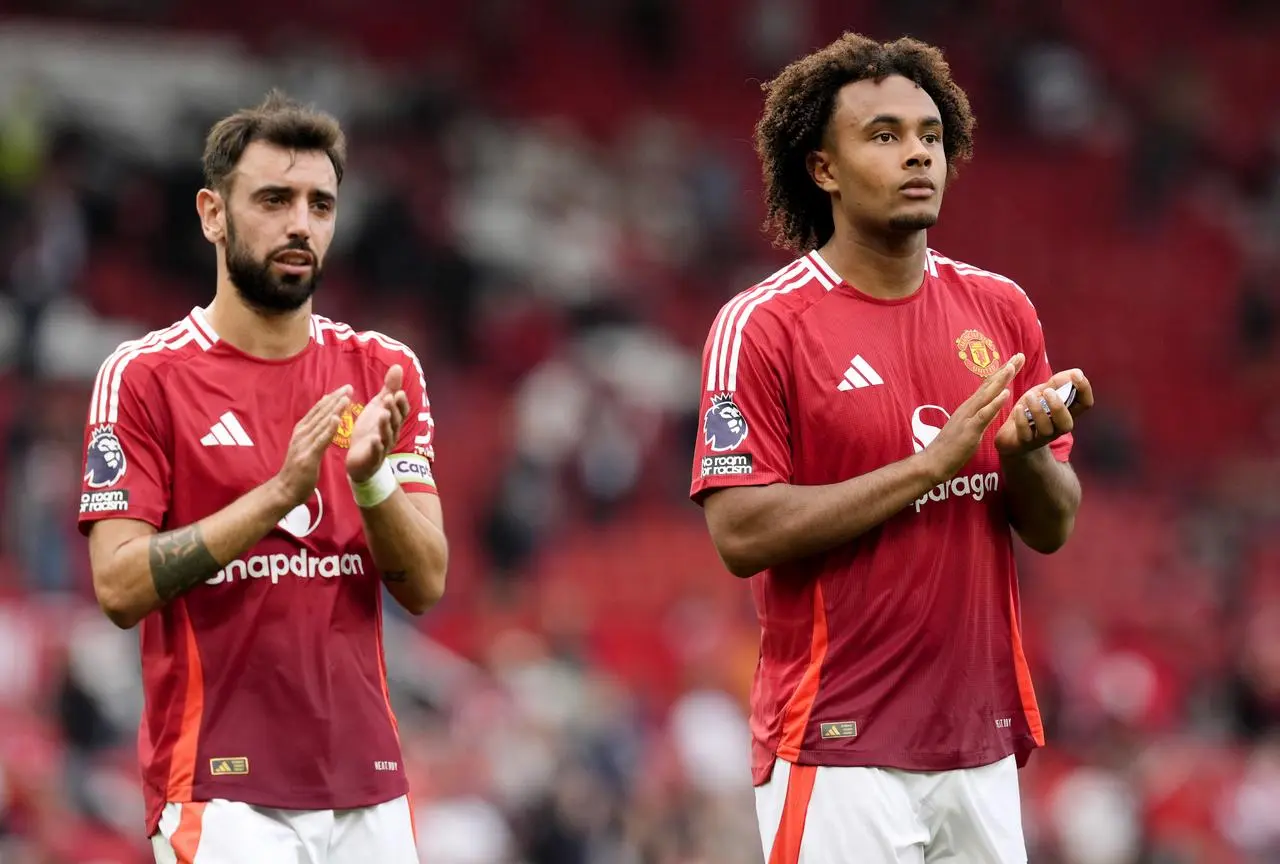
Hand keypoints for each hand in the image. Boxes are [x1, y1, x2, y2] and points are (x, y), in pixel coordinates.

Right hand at [276, 386, 351, 505]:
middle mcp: (302, 434)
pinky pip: (320, 440)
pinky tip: (336, 419)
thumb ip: (315, 431)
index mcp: (302, 430)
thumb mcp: (306, 445)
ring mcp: (303, 444)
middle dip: (335, 399)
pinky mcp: (308, 456)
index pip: (319, 410)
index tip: (346, 388)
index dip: (332, 398)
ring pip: (321, 423)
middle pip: (320, 413)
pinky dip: (328, 429)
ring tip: (346, 398)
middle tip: (349, 387)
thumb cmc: (299, 468)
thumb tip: (326, 415)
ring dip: (334, 410)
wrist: (286, 489)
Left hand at [346, 364, 411, 482]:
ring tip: (383, 415)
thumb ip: (389, 389)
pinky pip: (376, 452)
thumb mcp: (379, 407)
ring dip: (386, 425)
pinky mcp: (372, 458)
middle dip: (393, 410)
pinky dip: (376, 446)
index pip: (401, 411)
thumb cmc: (371, 431)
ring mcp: (383, 446)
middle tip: (390, 398)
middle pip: (395, 421)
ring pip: (387, 435)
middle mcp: (391, 433)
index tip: (398, 392)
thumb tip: (398, 366)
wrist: (360, 460)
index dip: (400, 403)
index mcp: (393, 421)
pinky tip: (374, 440)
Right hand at [920, 353, 1024, 482]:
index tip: (1015, 361)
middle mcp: (968, 408)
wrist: (933, 462)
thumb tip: (993, 408)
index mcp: (969, 407)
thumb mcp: (969, 428)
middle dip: (1005, 370)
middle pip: (989, 385)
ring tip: (1012, 366)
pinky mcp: (970, 430)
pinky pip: (984, 414)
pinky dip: (995, 403)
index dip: (1001, 373)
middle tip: (1019, 355)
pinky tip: (1006, 394)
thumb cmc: (950, 448)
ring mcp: (968, 417)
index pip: (988, 386)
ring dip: (1000, 380)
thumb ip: (980, 416)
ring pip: (986, 395)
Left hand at [994, 369, 1093, 457]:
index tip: (1076, 375)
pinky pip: (1026, 434)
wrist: (1013, 433)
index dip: (1084, 389)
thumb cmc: (1033, 409)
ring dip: (1038, 411)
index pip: (1085, 404)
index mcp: (1067, 413)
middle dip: (1058, 407)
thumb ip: (1060, 382)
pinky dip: (1022, 420)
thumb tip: (1077, 372)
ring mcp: (1041, 436)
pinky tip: (1019, 408)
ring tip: (1029, 396)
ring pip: (1046, 429)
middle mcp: (1057, 427)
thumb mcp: (1045, 392)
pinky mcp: (1025, 441)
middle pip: (1067, 423)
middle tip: (1047, 391)